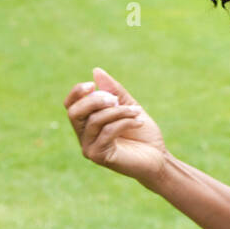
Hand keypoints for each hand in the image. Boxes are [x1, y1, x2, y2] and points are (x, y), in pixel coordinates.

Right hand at [64, 67, 167, 188]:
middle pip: (74, 112)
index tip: (92, 84)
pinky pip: (107, 131)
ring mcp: (89, 147)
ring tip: (137, 111)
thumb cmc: (143, 133)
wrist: (158, 157)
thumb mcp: (129, 106)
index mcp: (87, 123)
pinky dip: (124, 122)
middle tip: (116, 99)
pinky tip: (139, 122)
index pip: (70, 105)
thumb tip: (96, 71)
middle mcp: (84, 136)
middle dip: (95, 101)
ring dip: (118, 111)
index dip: (77, 92)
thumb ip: (113, 91)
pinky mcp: (99, 156)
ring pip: (94, 120)